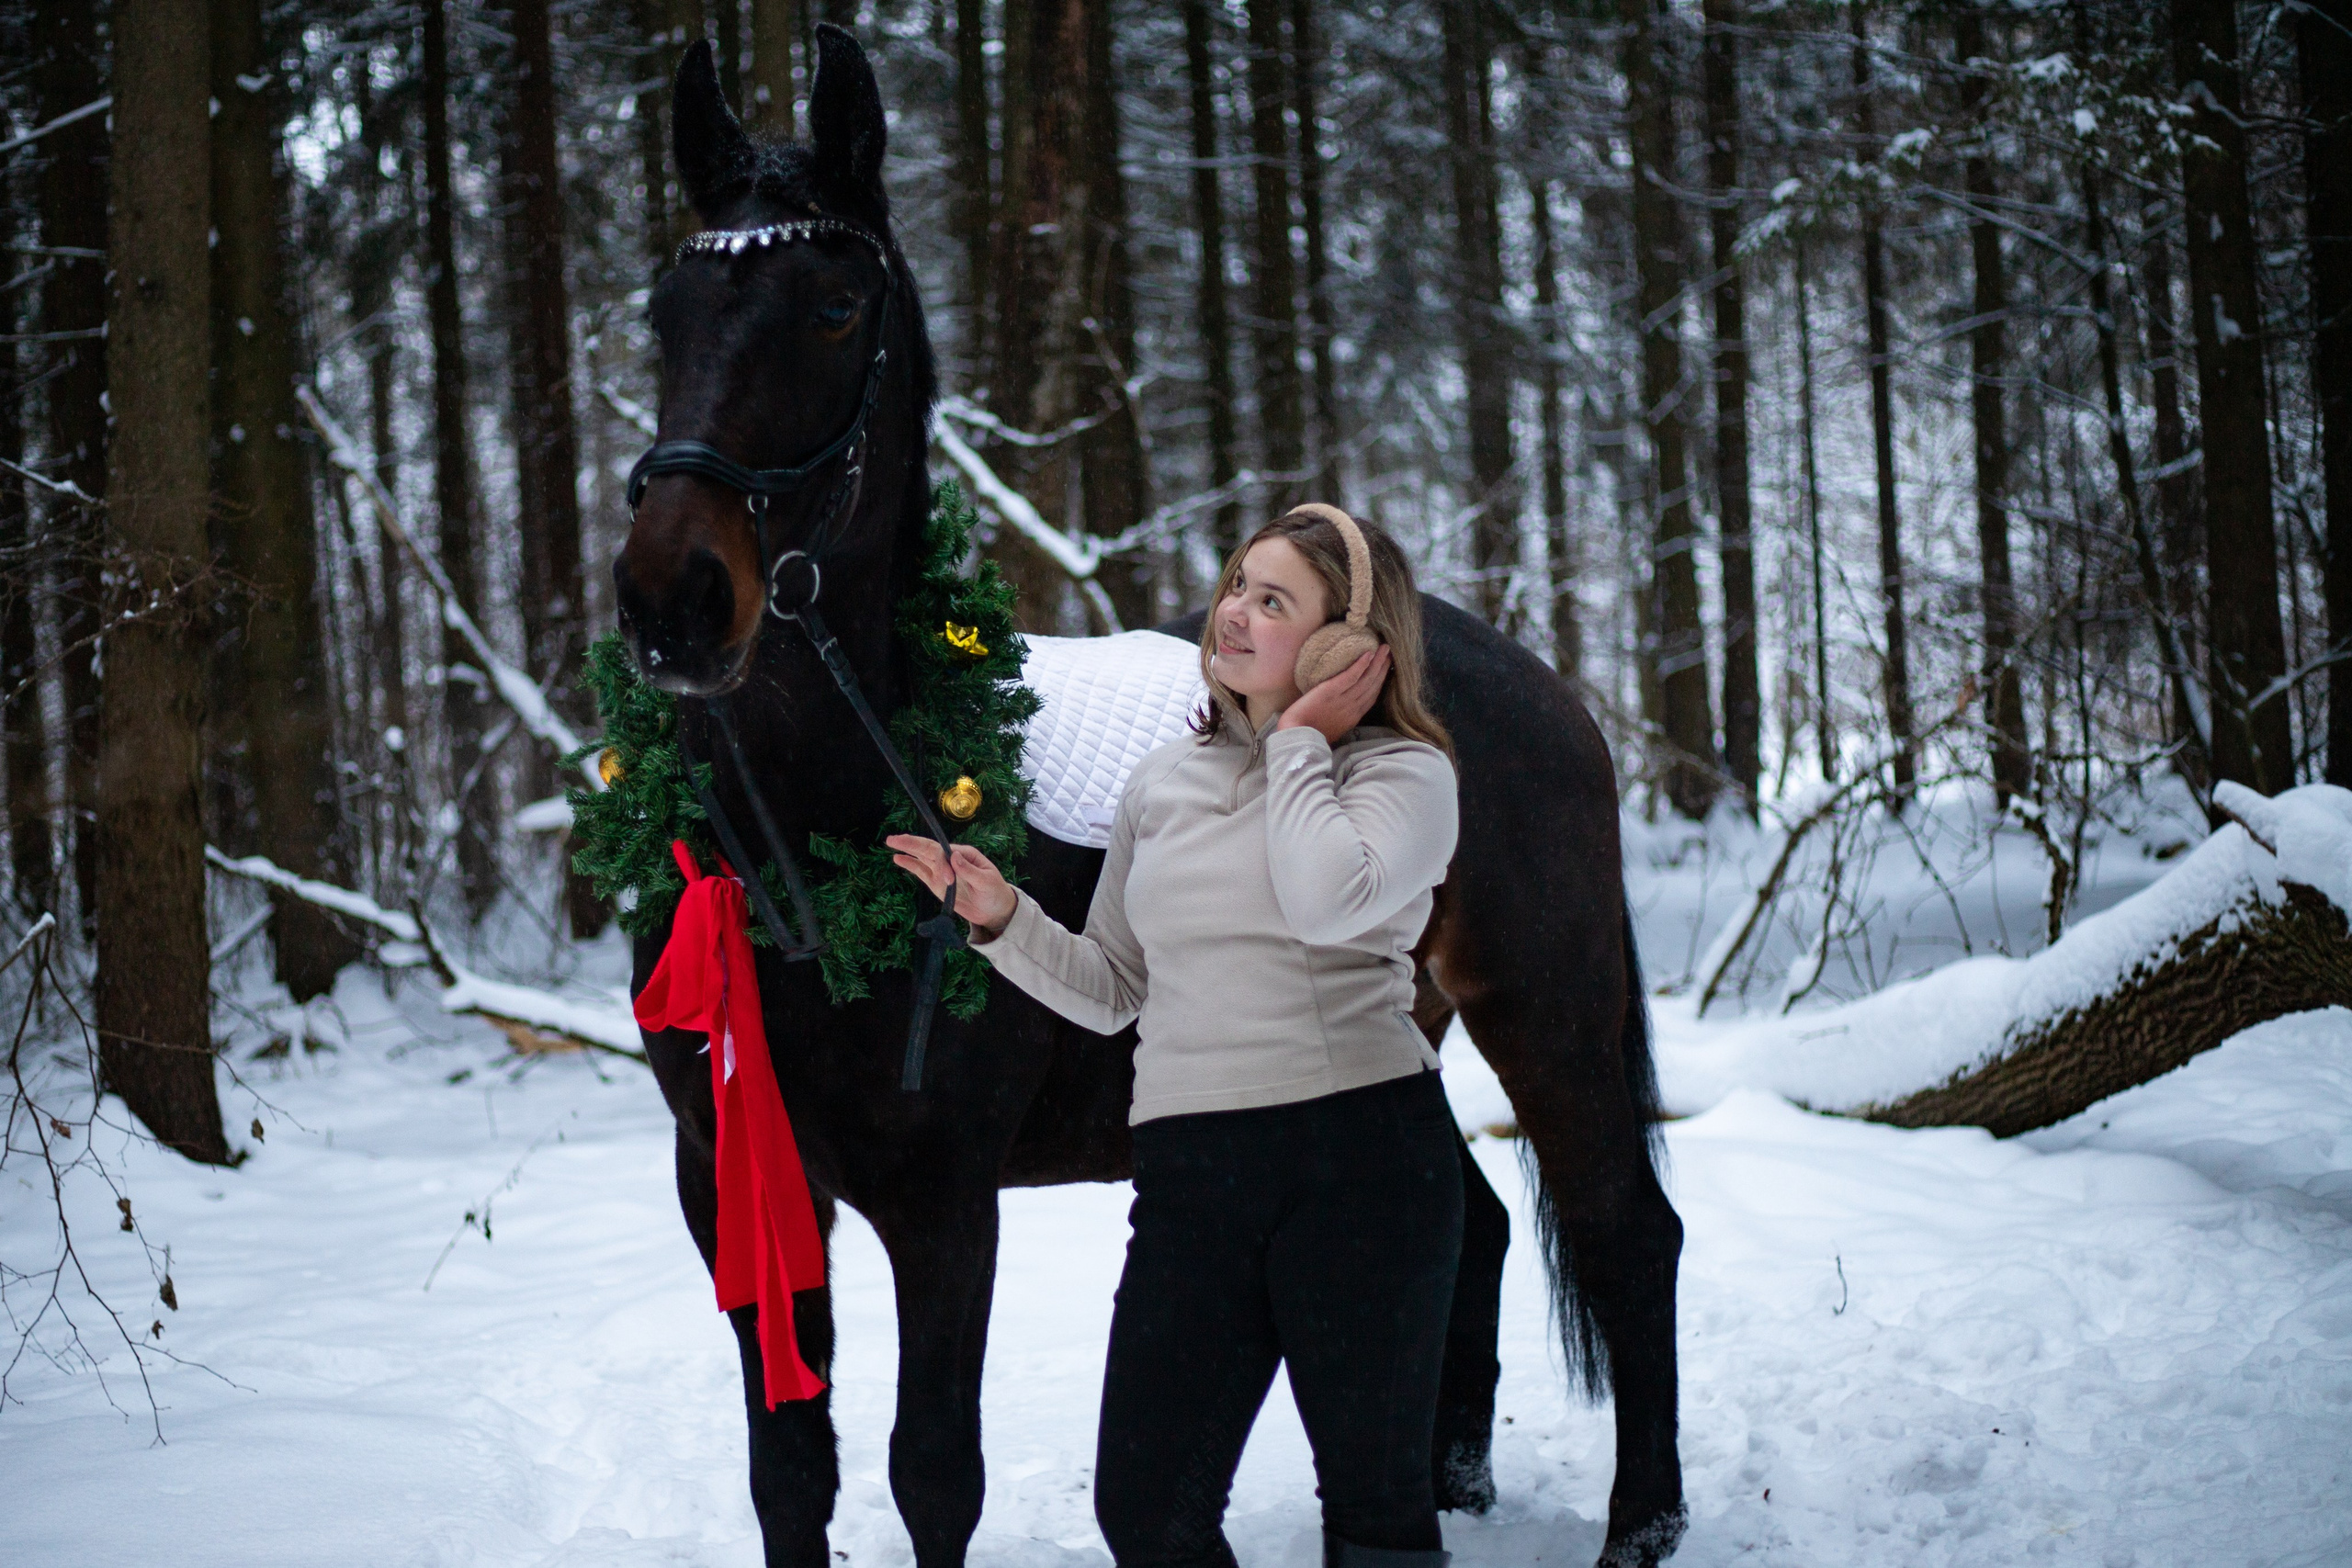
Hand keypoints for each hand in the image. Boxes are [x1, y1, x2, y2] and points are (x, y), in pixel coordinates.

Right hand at [886, 835, 1016, 935]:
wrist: (993, 910)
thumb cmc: (994, 892)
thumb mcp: (987, 881)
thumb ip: (969, 870)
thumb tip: (954, 855)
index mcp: (964, 854)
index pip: (946, 853)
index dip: (941, 864)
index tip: (949, 881)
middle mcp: (951, 859)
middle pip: (929, 848)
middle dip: (912, 843)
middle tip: (894, 839)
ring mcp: (942, 871)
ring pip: (922, 856)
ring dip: (908, 849)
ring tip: (891, 842)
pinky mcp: (937, 883)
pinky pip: (921, 871)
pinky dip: (910, 864)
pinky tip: (898, 858)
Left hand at [1279, 644, 1391, 743]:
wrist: (1296, 735)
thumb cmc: (1309, 733)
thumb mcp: (1333, 729)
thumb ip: (1342, 717)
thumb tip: (1344, 706)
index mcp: (1353, 717)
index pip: (1372, 696)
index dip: (1381, 682)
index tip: (1387, 669)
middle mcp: (1352, 708)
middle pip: (1373, 686)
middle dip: (1383, 669)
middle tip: (1390, 654)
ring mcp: (1343, 700)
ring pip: (1366, 680)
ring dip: (1377, 663)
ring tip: (1384, 648)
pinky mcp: (1331, 693)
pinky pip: (1350, 677)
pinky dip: (1361, 666)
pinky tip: (1368, 654)